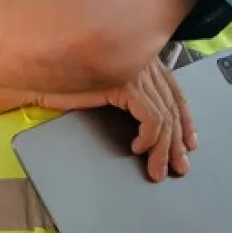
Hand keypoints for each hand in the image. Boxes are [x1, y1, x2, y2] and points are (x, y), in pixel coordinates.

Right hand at [39, 56, 197, 182]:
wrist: (42, 73)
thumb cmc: (67, 81)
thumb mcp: (109, 91)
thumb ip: (133, 99)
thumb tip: (155, 129)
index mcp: (144, 63)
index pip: (176, 94)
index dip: (185, 121)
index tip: (188, 144)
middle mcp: (145, 64)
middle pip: (173, 108)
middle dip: (176, 142)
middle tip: (177, 167)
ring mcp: (137, 72)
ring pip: (164, 118)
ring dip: (162, 149)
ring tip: (156, 169)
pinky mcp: (127, 84)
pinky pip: (151, 118)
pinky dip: (149, 138)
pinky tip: (138, 149)